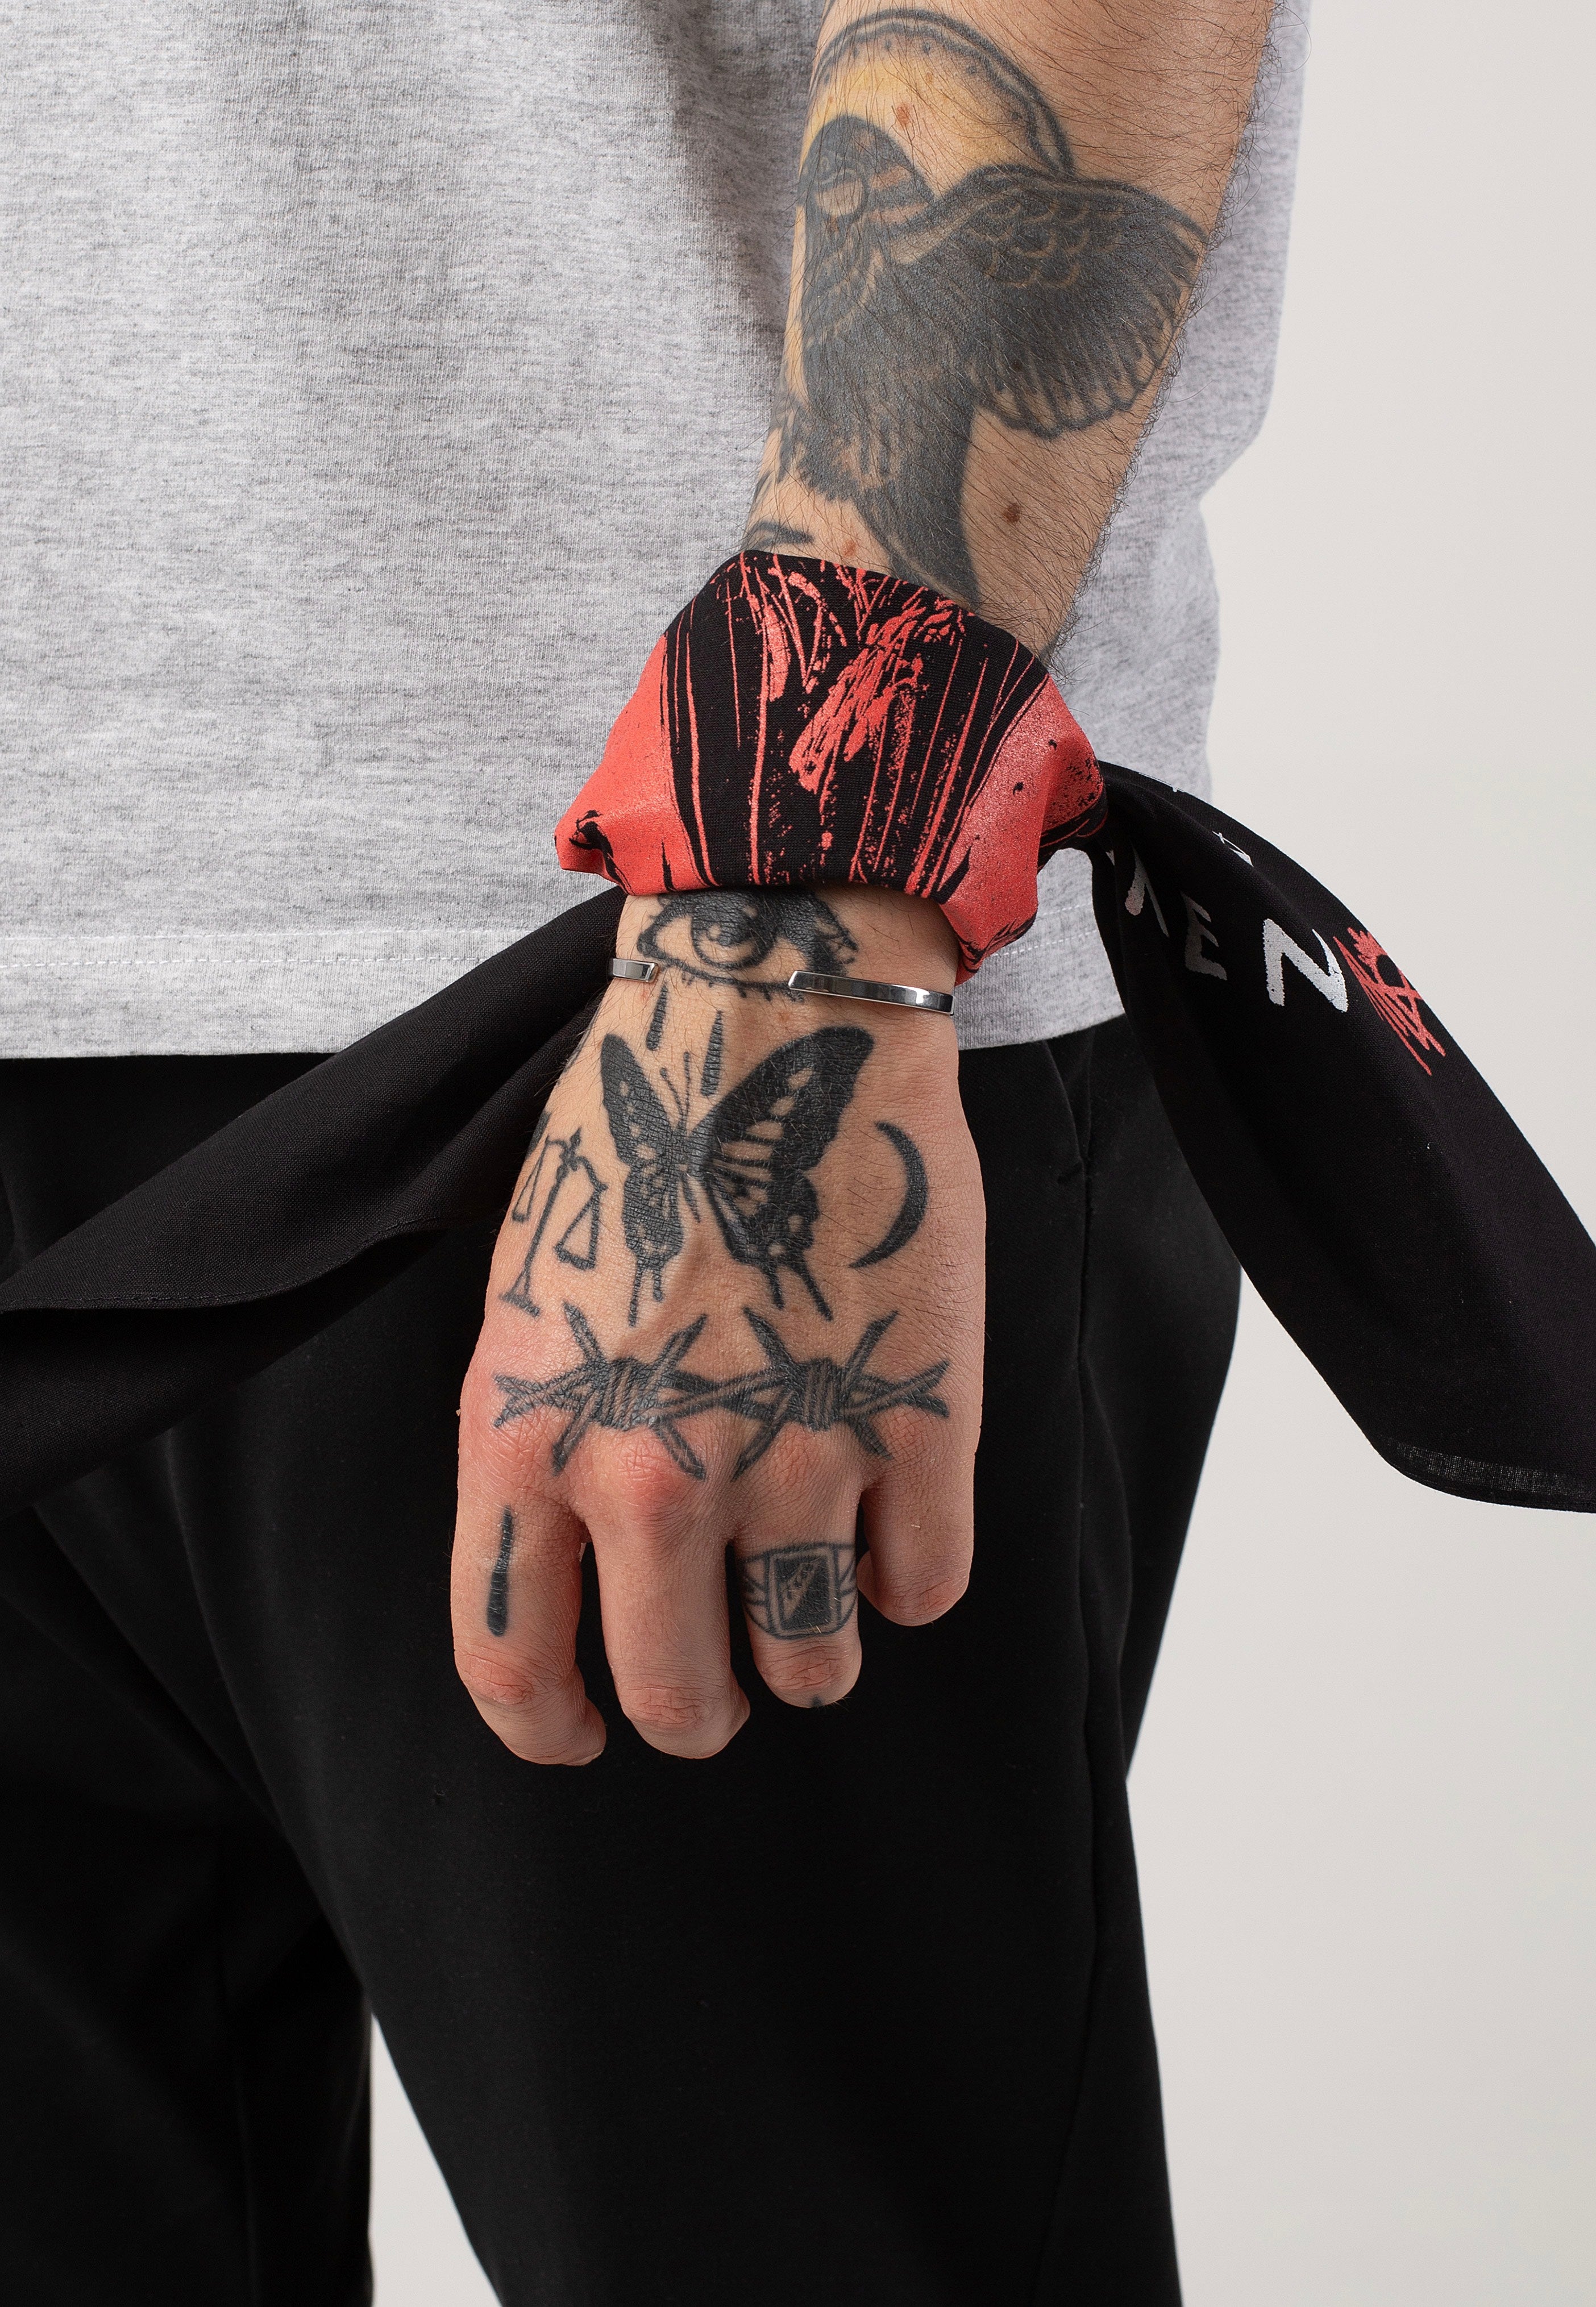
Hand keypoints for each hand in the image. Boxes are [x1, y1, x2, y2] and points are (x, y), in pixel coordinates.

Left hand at [451, 884, 983, 1760]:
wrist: (770, 1018)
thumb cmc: (637, 1142)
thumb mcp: (525, 1302)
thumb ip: (539, 1449)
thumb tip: (583, 1569)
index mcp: (525, 1439)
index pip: (512, 1663)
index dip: (548, 1731)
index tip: (581, 1737)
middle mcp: (650, 1475)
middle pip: (682, 1696)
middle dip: (703, 1710)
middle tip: (720, 1684)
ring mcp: (794, 1455)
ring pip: (816, 1660)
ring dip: (812, 1654)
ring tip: (811, 1598)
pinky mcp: (920, 1423)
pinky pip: (926, 1586)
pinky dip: (910, 1578)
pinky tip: (894, 1521)